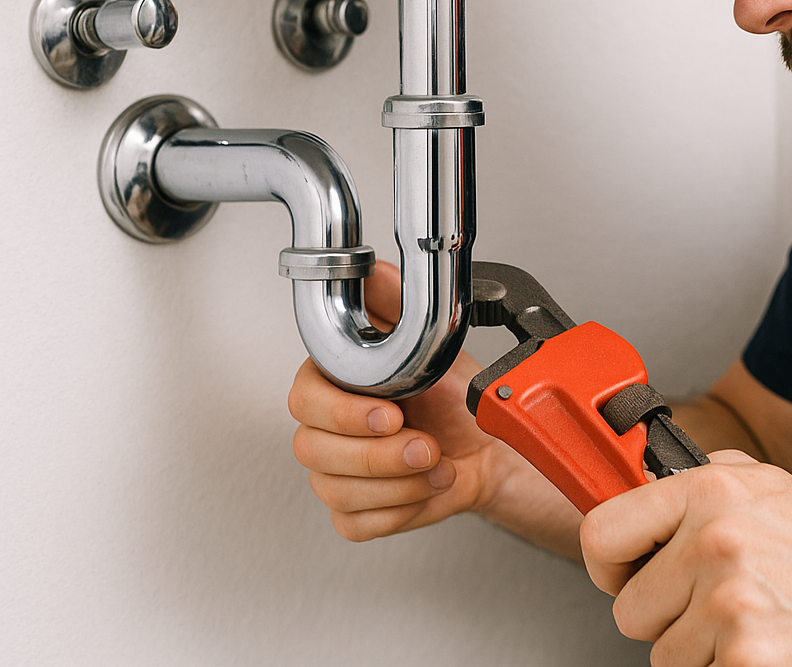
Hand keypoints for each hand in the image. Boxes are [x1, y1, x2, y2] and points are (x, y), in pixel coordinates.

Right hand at [288, 263, 581, 551]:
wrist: (486, 444)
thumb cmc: (453, 395)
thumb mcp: (432, 337)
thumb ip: (393, 299)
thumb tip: (368, 268)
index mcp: (331, 383)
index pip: (304, 400)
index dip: (344, 413)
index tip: (391, 413)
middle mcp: (326, 429)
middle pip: (316, 452)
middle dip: (380, 454)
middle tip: (425, 444)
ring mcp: (334, 473)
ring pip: (337, 491)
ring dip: (398, 483)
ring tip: (436, 462)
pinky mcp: (353, 511)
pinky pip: (356, 522)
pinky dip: (400, 510)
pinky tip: (425, 486)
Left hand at [580, 450, 791, 666]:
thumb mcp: (764, 491)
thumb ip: (696, 485)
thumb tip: (631, 498)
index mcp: (712, 489)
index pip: (602, 532)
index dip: (609, 565)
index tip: (626, 574)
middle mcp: (716, 541)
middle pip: (630, 609)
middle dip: (668, 616)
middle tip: (722, 604)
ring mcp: (729, 605)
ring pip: (662, 654)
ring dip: (701, 652)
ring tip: (754, 626)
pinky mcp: (743, 661)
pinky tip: (765, 652)